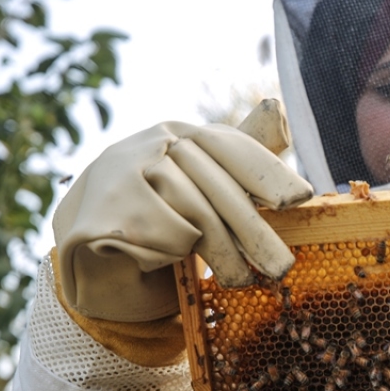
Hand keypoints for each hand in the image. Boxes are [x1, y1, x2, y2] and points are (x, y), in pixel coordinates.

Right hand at [52, 100, 312, 321]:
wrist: (89, 234)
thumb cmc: (160, 207)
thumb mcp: (197, 179)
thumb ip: (234, 158)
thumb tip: (281, 111)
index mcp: (180, 131)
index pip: (232, 148)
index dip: (268, 173)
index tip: (300, 198)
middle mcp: (151, 142)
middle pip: (220, 193)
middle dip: (256, 236)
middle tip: (283, 268)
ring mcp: (123, 171)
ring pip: (195, 220)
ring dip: (221, 257)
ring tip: (235, 279)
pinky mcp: (104, 209)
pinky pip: (163, 241)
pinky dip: (170, 257)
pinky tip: (159, 256)